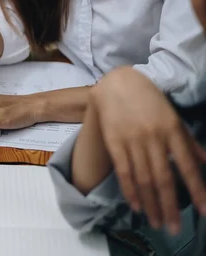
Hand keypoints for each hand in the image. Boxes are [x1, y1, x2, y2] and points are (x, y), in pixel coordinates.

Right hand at [88, 67, 205, 233]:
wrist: (116, 83)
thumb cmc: (148, 99)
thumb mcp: (173, 116)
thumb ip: (188, 141)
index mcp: (171, 130)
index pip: (187, 166)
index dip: (196, 189)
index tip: (203, 211)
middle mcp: (153, 137)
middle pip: (163, 178)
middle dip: (170, 206)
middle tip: (174, 228)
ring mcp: (132, 140)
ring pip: (143, 178)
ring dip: (151, 203)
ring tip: (157, 222)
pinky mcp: (114, 142)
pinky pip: (123, 170)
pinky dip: (129, 190)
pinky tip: (135, 205)